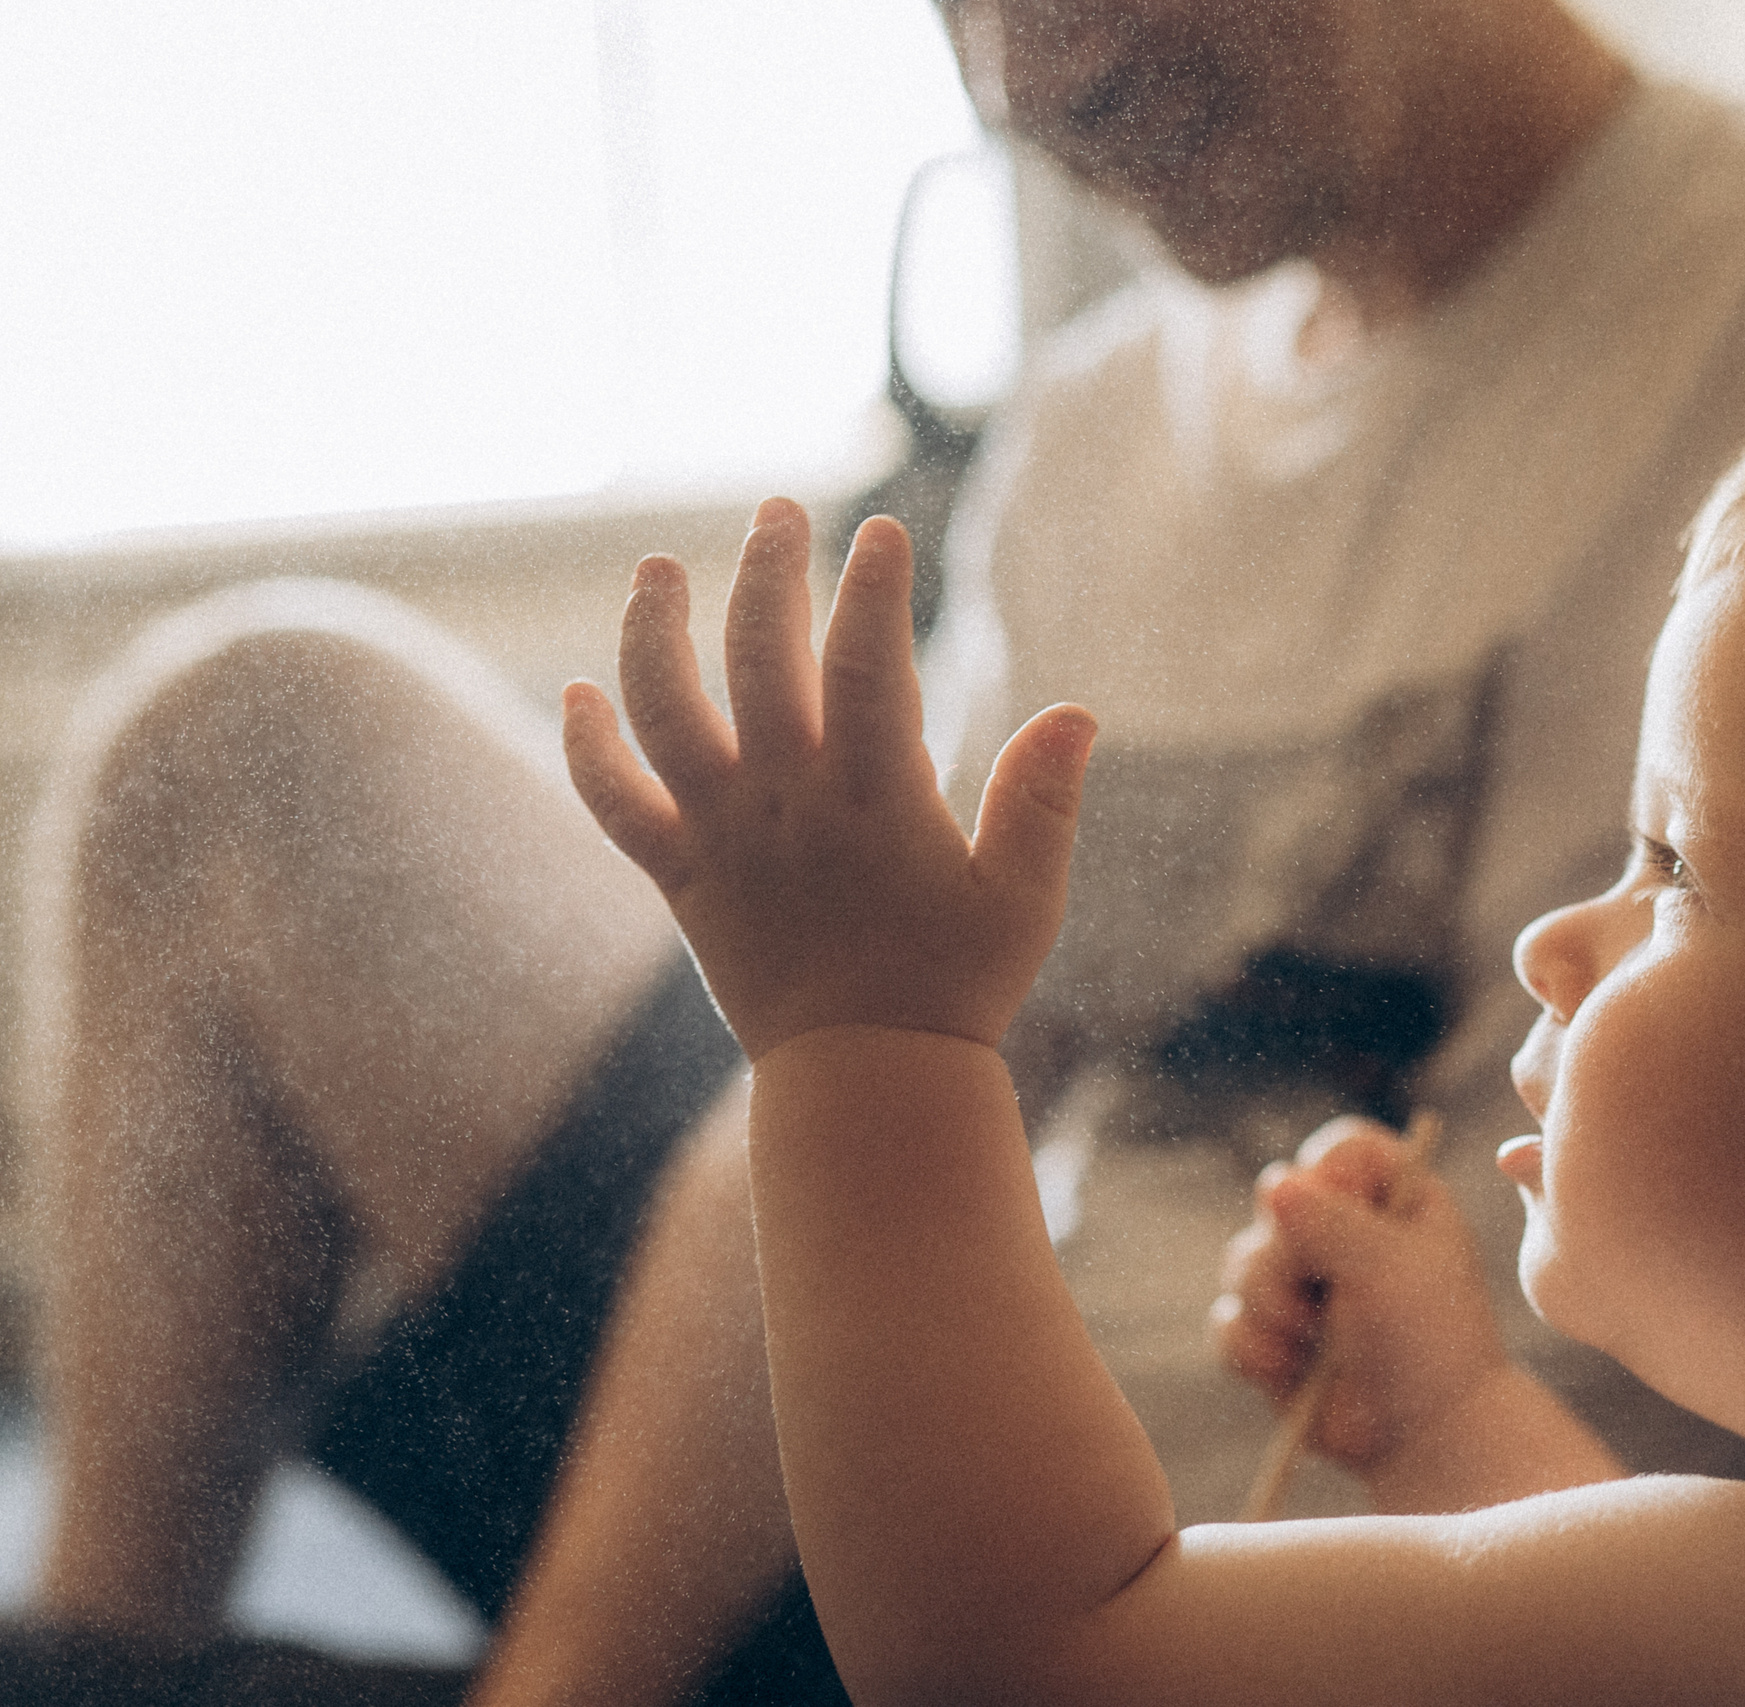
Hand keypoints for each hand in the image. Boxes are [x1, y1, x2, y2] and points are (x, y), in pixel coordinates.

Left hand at [562, 501, 1095, 1058]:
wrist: (864, 1081)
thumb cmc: (958, 987)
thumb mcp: (1024, 897)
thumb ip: (1043, 802)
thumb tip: (1075, 713)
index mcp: (874, 800)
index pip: (867, 664)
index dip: (872, 590)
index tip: (882, 532)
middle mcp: (785, 805)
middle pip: (758, 657)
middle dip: (769, 571)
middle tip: (781, 514)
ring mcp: (722, 837)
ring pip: (665, 711)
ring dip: (655, 630)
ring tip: (656, 569)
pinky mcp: (681, 877)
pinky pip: (615, 803)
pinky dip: (590, 745)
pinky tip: (580, 691)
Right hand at [1213, 1117, 1512, 1476]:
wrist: (1426, 1438)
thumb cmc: (1428, 1342)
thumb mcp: (1388, 1267)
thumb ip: (1331, 1220)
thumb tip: (1274, 1184)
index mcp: (1394, 1202)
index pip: (1342, 1150)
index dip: (1329, 1170)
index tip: (1340, 1203)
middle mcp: (1346, 1234)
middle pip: (1275, 1201)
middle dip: (1288, 1252)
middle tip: (1326, 1291)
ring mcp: (1305, 1286)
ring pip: (1241, 1262)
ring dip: (1271, 1306)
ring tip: (1313, 1345)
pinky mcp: (1274, 1338)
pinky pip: (1227, 1323)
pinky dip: (1251, 1349)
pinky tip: (1289, 1372)